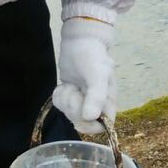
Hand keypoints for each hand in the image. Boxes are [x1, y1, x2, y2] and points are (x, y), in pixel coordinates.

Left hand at [55, 17, 115, 134]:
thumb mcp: (97, 74)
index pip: (103, 126)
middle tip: (74, 91)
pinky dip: (59, 96)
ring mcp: (82, 101)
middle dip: (73, 108)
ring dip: (65, 100)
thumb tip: (90, 117)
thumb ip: (96, 96)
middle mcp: (96, 105)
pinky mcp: (70, 96)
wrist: (79, 41)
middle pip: (83, 122)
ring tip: (70, 85)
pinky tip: (65, 85)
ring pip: (69, 114)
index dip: (90, 125)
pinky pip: (60, 106)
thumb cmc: (93, 56)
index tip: (80, 115)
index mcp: (108, 102)